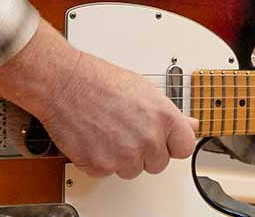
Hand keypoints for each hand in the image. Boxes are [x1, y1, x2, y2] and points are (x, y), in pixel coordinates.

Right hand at [0, 20, 197, 178]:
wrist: (65, 84)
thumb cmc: (100, 81)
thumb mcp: (145, 89)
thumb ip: (169, 112)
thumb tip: (189, 124)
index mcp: (163, 117)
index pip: (185, 148)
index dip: (174, 144)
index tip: (167, 142)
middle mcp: (147, 138)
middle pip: (158, 164)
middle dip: (146, 151)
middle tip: (130, 131)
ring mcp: (124, 155)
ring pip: (132, 170)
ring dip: (123, 158)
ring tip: (110, 132)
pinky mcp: (100, 166)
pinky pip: (107, 173)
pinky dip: (100, 160)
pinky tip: (96, 138)